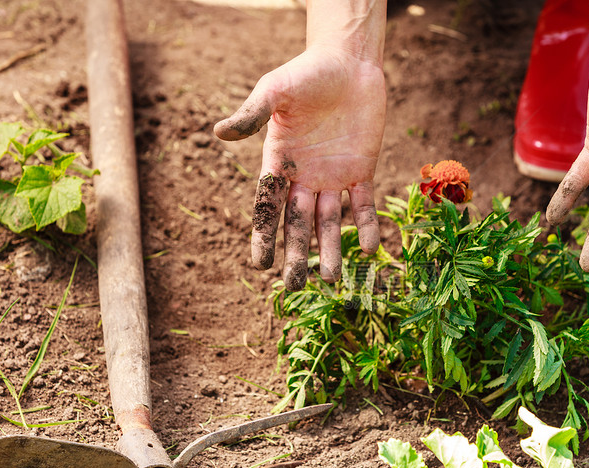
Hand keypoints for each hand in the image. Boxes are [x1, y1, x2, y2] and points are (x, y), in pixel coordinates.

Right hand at [214, 47, 385, 290]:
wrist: (349, 60)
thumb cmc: (306, 72)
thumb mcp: (275, 91)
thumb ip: (252, 114)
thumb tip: (219, 134)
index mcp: (278, 162)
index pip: (268, 206)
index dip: (264, 235)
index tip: (259, 264)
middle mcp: (303, 177)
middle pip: (297, 224)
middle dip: (295, 254)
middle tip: (294, 287)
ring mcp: (333, 176)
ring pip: (329, 222)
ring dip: (330, 249)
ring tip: (332, 279)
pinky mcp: (361, 170)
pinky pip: (363, 204)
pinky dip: (365, 225)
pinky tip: (369, 249)